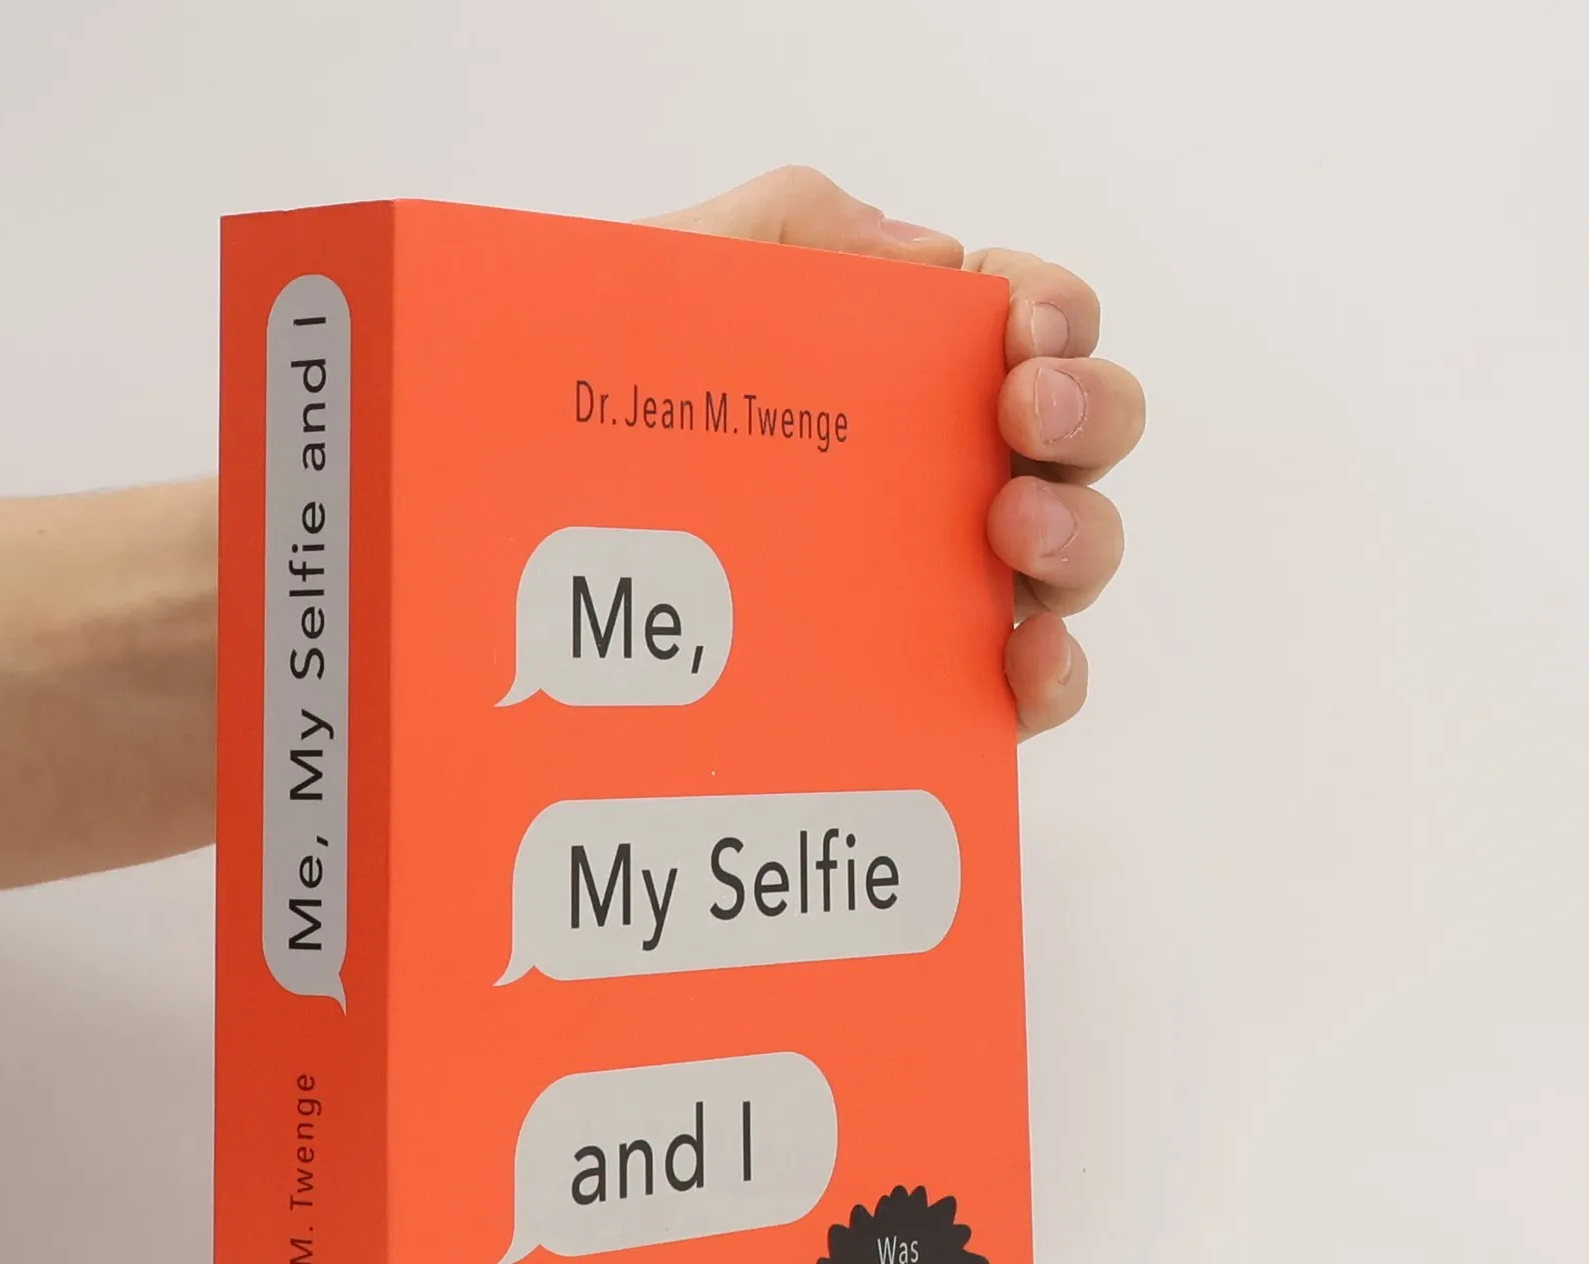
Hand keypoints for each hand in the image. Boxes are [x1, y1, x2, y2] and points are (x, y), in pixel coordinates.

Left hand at [644, 167, 1143, 739]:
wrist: (523, 528)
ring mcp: (949, 581)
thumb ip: (787, 229)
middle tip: (1022, 413)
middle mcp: (948, 471)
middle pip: (1086, 432)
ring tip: (1011, 529)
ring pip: (1077, 554)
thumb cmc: (608, 409)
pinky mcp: (931, 684)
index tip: (1019, 325)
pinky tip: (1022, 657)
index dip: (1057, 312)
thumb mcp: (674, 284)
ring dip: (1077, 532)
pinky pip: (1029, 687)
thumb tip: (932, 259)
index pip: (1035, 321)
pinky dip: (1053, 673)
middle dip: (1086, 410)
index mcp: (909, 370)